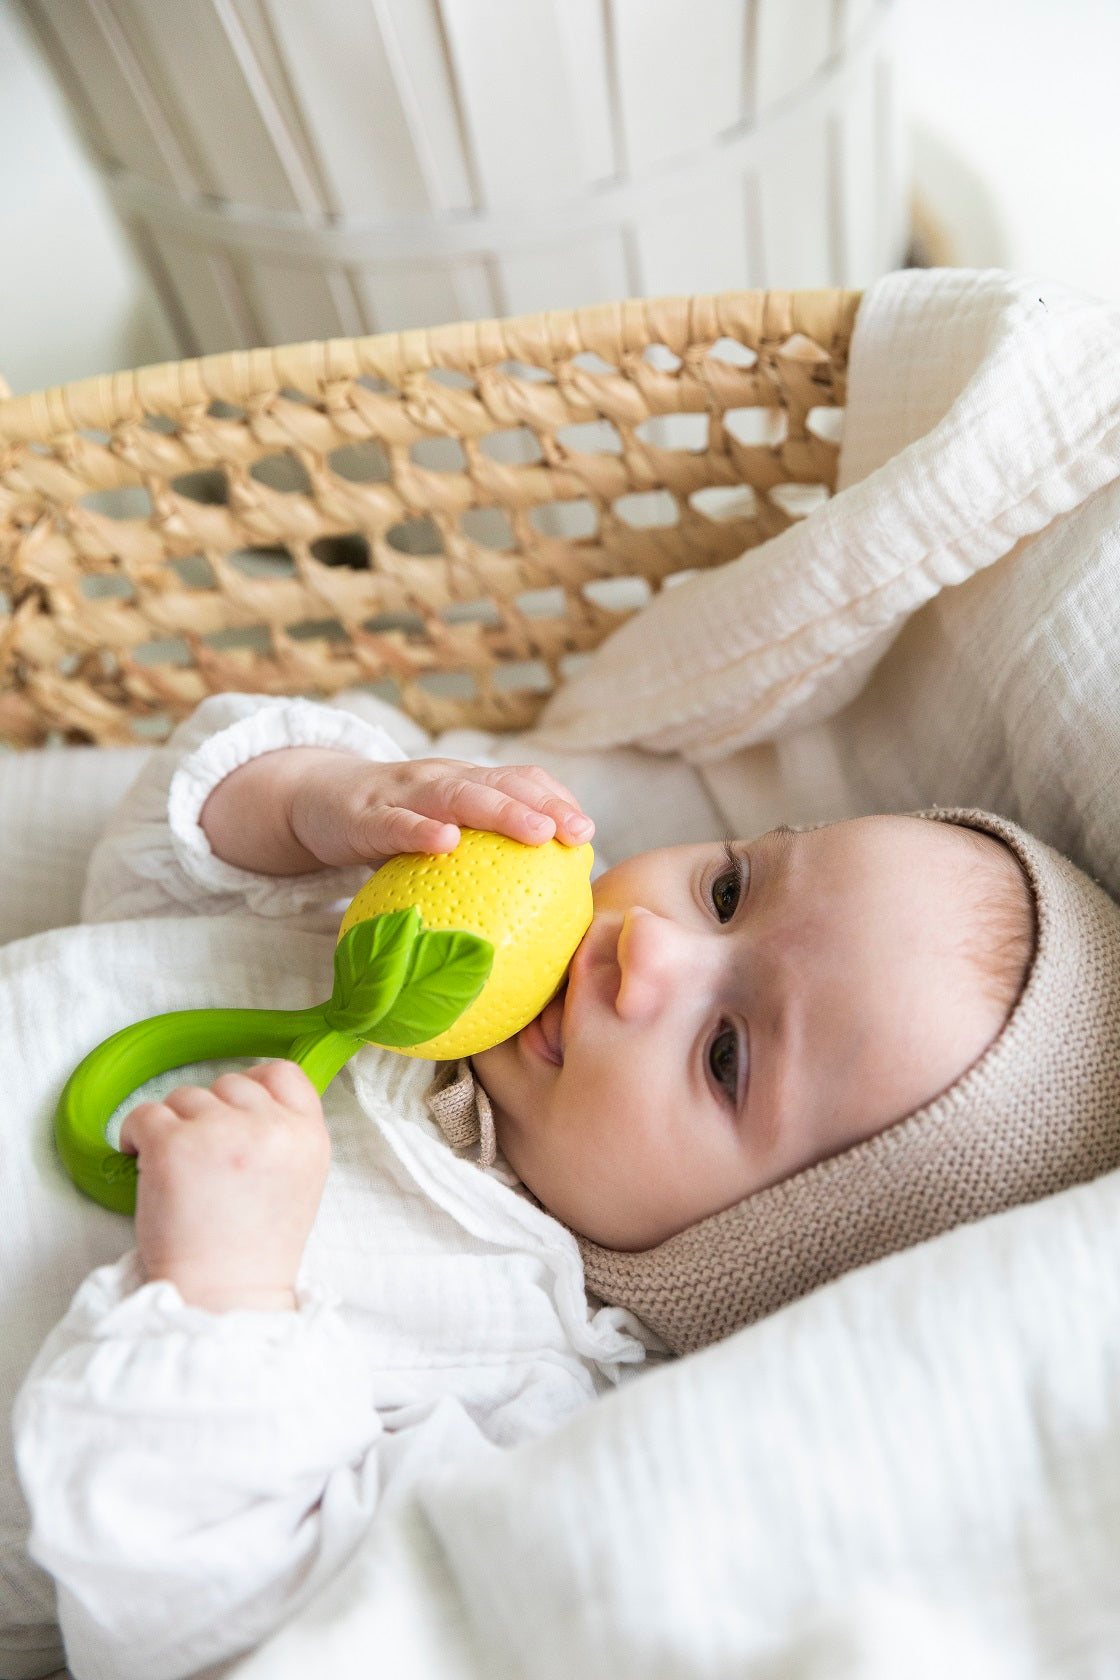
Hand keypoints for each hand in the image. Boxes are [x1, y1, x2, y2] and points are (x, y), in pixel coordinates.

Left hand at [118, 1062, 329, 1311]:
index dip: (253, 1084)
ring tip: (176, 1170)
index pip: (283, 1073)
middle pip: (229, 1084)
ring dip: (174, 1126)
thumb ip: (284, 1136)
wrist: (223, 1298)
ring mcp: (221, 1132)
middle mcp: (270, 1128)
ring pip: (185, 1096)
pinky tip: (142, 1162)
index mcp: (308, 1137)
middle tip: (201, 1158)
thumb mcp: (300, 1183)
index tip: (232, 1109)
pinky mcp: (173, 1145)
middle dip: (210, 1114)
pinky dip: (136, 1134)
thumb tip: (245, 1103)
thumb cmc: (253, 1252)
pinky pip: (144, 1114)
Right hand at [286, 753, 594, 868]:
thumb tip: (531, 912)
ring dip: (501, 809)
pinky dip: (420, 829)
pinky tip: (445, 843)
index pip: (519, 780)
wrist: (313, 800)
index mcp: (464, 782)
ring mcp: (403, 793)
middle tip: (580, 832)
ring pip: (457, 794)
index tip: (587, 831)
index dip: (555, 799)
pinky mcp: (364, 813)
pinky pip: (395, 822)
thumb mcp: (437, 832)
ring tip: (537, 832)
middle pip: (500, 784)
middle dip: (544, 805)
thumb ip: (477, 858)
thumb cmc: (390, 827)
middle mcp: (441, 779)